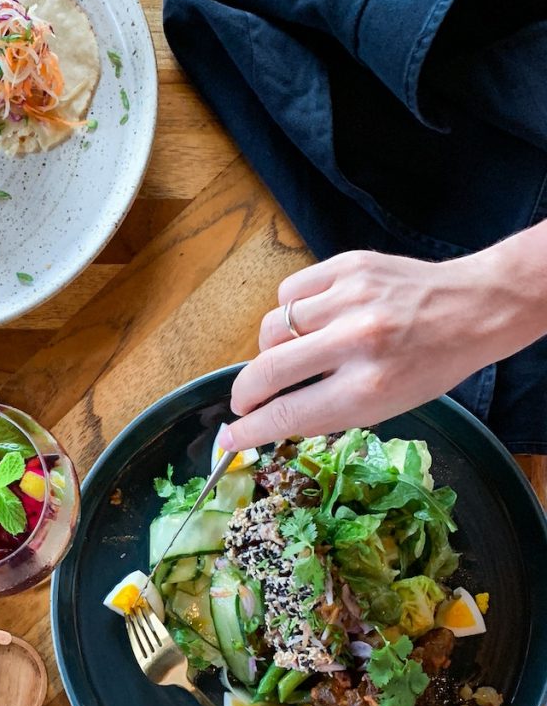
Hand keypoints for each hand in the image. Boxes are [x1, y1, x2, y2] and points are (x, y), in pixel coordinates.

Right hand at [220, 227, 546, 450]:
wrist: (475, 307)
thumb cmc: (429, 366)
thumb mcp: (384, 407)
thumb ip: (324, 412)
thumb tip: (267, 420)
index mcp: (369, 388)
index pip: (287, 414)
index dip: (250, 431)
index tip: (230, 439)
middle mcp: (356, 342)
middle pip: (266, 370)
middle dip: (245, 393)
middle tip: (245, 402)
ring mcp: (351, 298)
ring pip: (271, 327)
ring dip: (271, 348)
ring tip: (292, 354)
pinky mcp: (349, 266)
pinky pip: (290, 292)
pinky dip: (290, 311)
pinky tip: (310, 319)